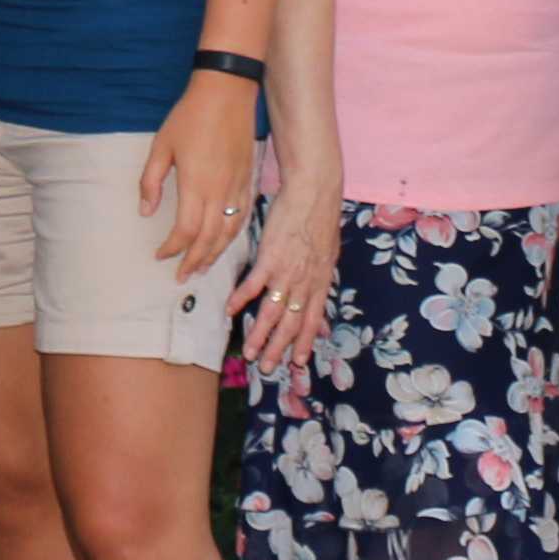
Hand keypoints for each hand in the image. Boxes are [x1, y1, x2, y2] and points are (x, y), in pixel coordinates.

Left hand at [136, 67, 261, 282]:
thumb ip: (151, 181)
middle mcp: (220, 191)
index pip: (186, 231)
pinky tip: (223, 243)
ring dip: (214, 254)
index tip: (159, 254)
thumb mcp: (161, 146)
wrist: (227, 92)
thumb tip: (146, 211)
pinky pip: (242, 217)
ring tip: (201, 268)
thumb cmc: (190, 116)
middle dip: (194, 261)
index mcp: (196, 184)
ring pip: (229, 232)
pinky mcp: (247, 180)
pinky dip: (232, 236)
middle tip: (182, 276)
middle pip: (209, 239)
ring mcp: (237, 187)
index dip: (172, 248)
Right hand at [233, 195, 342, 378]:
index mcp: (320, 281)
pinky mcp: (270, 257)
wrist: (314, 192)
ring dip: (259, 335)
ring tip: (249, 352)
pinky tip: (230, 312)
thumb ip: (321, 275)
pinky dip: (241, 300)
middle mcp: (305, 282)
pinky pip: (253, 285)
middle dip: (278, 348)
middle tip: (266, 367)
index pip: (312, 319)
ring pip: (273, 312)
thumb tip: (320, 288)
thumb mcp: (328, 252)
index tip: (297, 361)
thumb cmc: (320, 217)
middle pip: (291, 323)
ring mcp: (287, 272)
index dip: (304, 341)